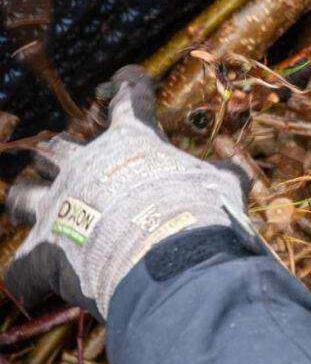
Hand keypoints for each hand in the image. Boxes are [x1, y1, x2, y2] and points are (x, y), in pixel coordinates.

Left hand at [4, 68, 255, 320]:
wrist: (170, 261)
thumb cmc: (200, 213)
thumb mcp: (225, 184)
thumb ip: (227, 173)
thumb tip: (237, 168)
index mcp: (131, 144)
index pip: (131, 99)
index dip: (131, 84)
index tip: (126, 77)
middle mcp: (85, 167)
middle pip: (56, 149)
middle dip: (58, 153)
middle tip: (63, 157)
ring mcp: (57, 208)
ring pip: (22, 195)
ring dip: (27, 200)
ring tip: (31, 206)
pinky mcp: (41, 253)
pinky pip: (19, 271)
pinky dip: (27, 279)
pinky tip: (34, 286)